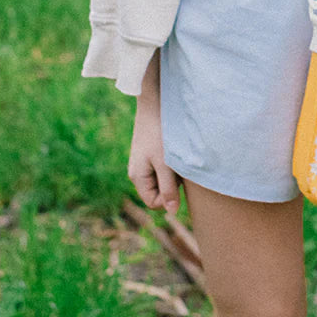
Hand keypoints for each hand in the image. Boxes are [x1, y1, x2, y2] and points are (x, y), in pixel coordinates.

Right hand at [129, 87, 182, 214]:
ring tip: (177, 155)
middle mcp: (139, 171)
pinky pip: (164, 166)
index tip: (177, 178)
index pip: (154, 202)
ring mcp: (145, 161)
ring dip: (174, 171)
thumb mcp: (166, 164)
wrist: (155, 103)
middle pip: (159, 191)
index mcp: (137, 177)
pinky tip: (177, 149)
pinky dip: (173, 161)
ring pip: (164, 177)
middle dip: (172, 183)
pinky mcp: (152, 151)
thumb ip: (168, 189)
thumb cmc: (160, 133)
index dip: (168, 197)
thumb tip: (172, 212)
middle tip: (178, 165)